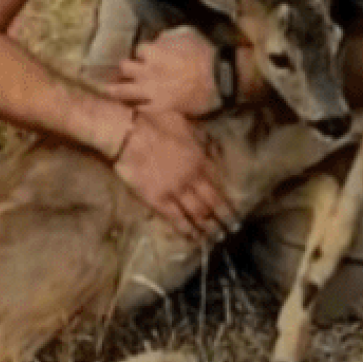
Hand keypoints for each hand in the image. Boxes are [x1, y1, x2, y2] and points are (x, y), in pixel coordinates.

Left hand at [104, 27, 222, 116]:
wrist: (218, 79)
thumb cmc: (204, 53)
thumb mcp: (186, 33)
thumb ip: (166, 37)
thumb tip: (158, 41)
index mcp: (152, 51)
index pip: (138, 49)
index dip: (143, 52)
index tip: (146, 55)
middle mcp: (146, 72)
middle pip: (125, 67)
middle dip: (126, 68)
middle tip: (126, 70)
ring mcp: (150, 91)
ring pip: (123, 91)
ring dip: (115, 89)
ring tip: (108, 90)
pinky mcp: (158, 107)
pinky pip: (140, 108)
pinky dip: (136, 106)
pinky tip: (131, 107)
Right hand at [112, 109, 234, 242]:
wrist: (129, 134)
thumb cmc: (153, 122)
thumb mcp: (184, 123)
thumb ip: (198, 137)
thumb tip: (209, 144)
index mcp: (200, 158)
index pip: (217, 182)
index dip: (226, 195)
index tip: (234, 206)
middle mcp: (192, 178)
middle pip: (212, 201)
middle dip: (224, 218)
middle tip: (233, 230)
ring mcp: (176, 191)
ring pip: (197, 213)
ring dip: (209, 227)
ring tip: (217, 239)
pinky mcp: (158, 200)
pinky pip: (176, 219)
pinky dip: (187, 230)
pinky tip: (194, 238)